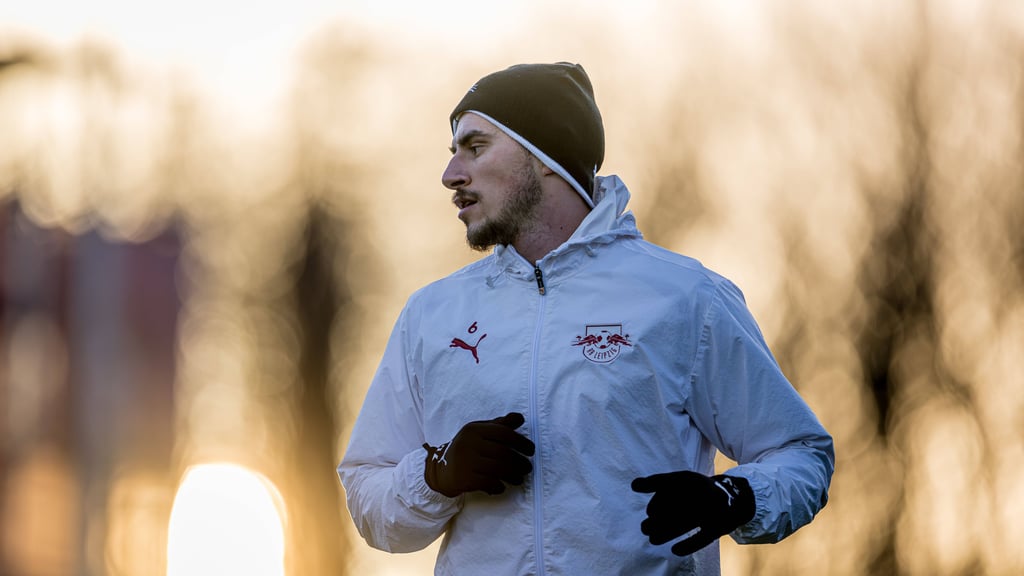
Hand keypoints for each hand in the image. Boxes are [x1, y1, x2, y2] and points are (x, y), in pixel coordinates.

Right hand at [423, 412, 535, 496]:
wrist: (440, 468)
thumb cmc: (467, 448)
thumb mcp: (479, 432)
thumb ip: (500, 425)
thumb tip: (520, 418)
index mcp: (475, 429)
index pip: (504, 433)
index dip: (521, 442)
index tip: (531, 450)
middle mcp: (469, 443)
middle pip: (503, 453)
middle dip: (520, 462)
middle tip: (528, 467)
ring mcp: (466, 461)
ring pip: (498, 469)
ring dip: (513, 476)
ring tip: (520, 478)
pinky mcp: (464, 479)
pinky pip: (488, 483)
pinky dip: (498, 486)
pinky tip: (502, 486)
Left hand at [631, 470, 754, 555]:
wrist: (734, 498)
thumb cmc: (697, 490)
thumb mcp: (680, 481)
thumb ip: (656, 482)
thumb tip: (633, 485)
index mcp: (691, 480)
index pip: (670, 487)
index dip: (658, 501)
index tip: (649, 512)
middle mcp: (702, 492)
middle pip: (676, 506)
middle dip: (658, 520)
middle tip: (645, 528)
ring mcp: (712, 510)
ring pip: (687, 522)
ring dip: (667, 532)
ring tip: (652, 539)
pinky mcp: (719, 527)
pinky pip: (703, 538)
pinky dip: (689, 545)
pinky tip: (674, 550)